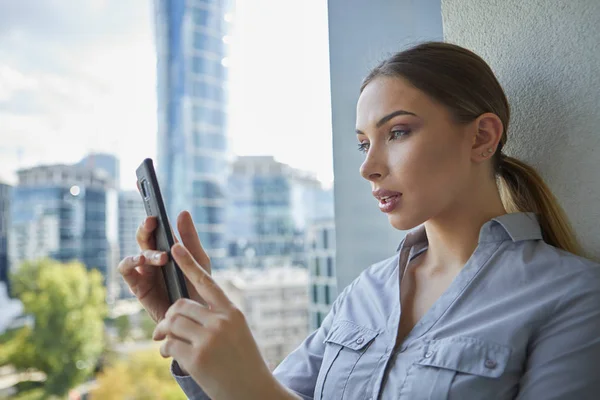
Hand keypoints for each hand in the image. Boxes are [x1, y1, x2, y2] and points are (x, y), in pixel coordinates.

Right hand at [117, 211, 210, 323]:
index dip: (153, 217)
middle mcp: (154, 258)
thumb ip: (190, 238)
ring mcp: (145, 272)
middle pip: (144, 238)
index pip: (158, 228)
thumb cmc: (199, 288)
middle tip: (152, 222)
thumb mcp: (198, 260)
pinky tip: (141, 262)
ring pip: (136, 253)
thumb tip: (182, 212)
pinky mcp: (138, 287)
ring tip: (161, 257)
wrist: (196, 319)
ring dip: (145, 251)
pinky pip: (126, 271)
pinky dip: (130, 262)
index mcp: (169, 249)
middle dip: (146, 228)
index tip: (154, 205)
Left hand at [152, 243, 296, 399]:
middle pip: (180, 305)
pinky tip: (169, 355)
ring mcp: (209, 339)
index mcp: (232, 312)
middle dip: (169, 317)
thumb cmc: (244, 363)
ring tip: (166, 342)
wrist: (254, 392)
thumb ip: (216, 318)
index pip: (207, 282)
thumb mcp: (237, 333)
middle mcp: (221, 322)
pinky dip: (165, 349)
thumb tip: (182, 310)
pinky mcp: (197, 358)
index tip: (175, 246)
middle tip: (164, 329)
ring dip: (164, 333)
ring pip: (172, 322)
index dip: (189, 264)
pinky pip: (170, 344)